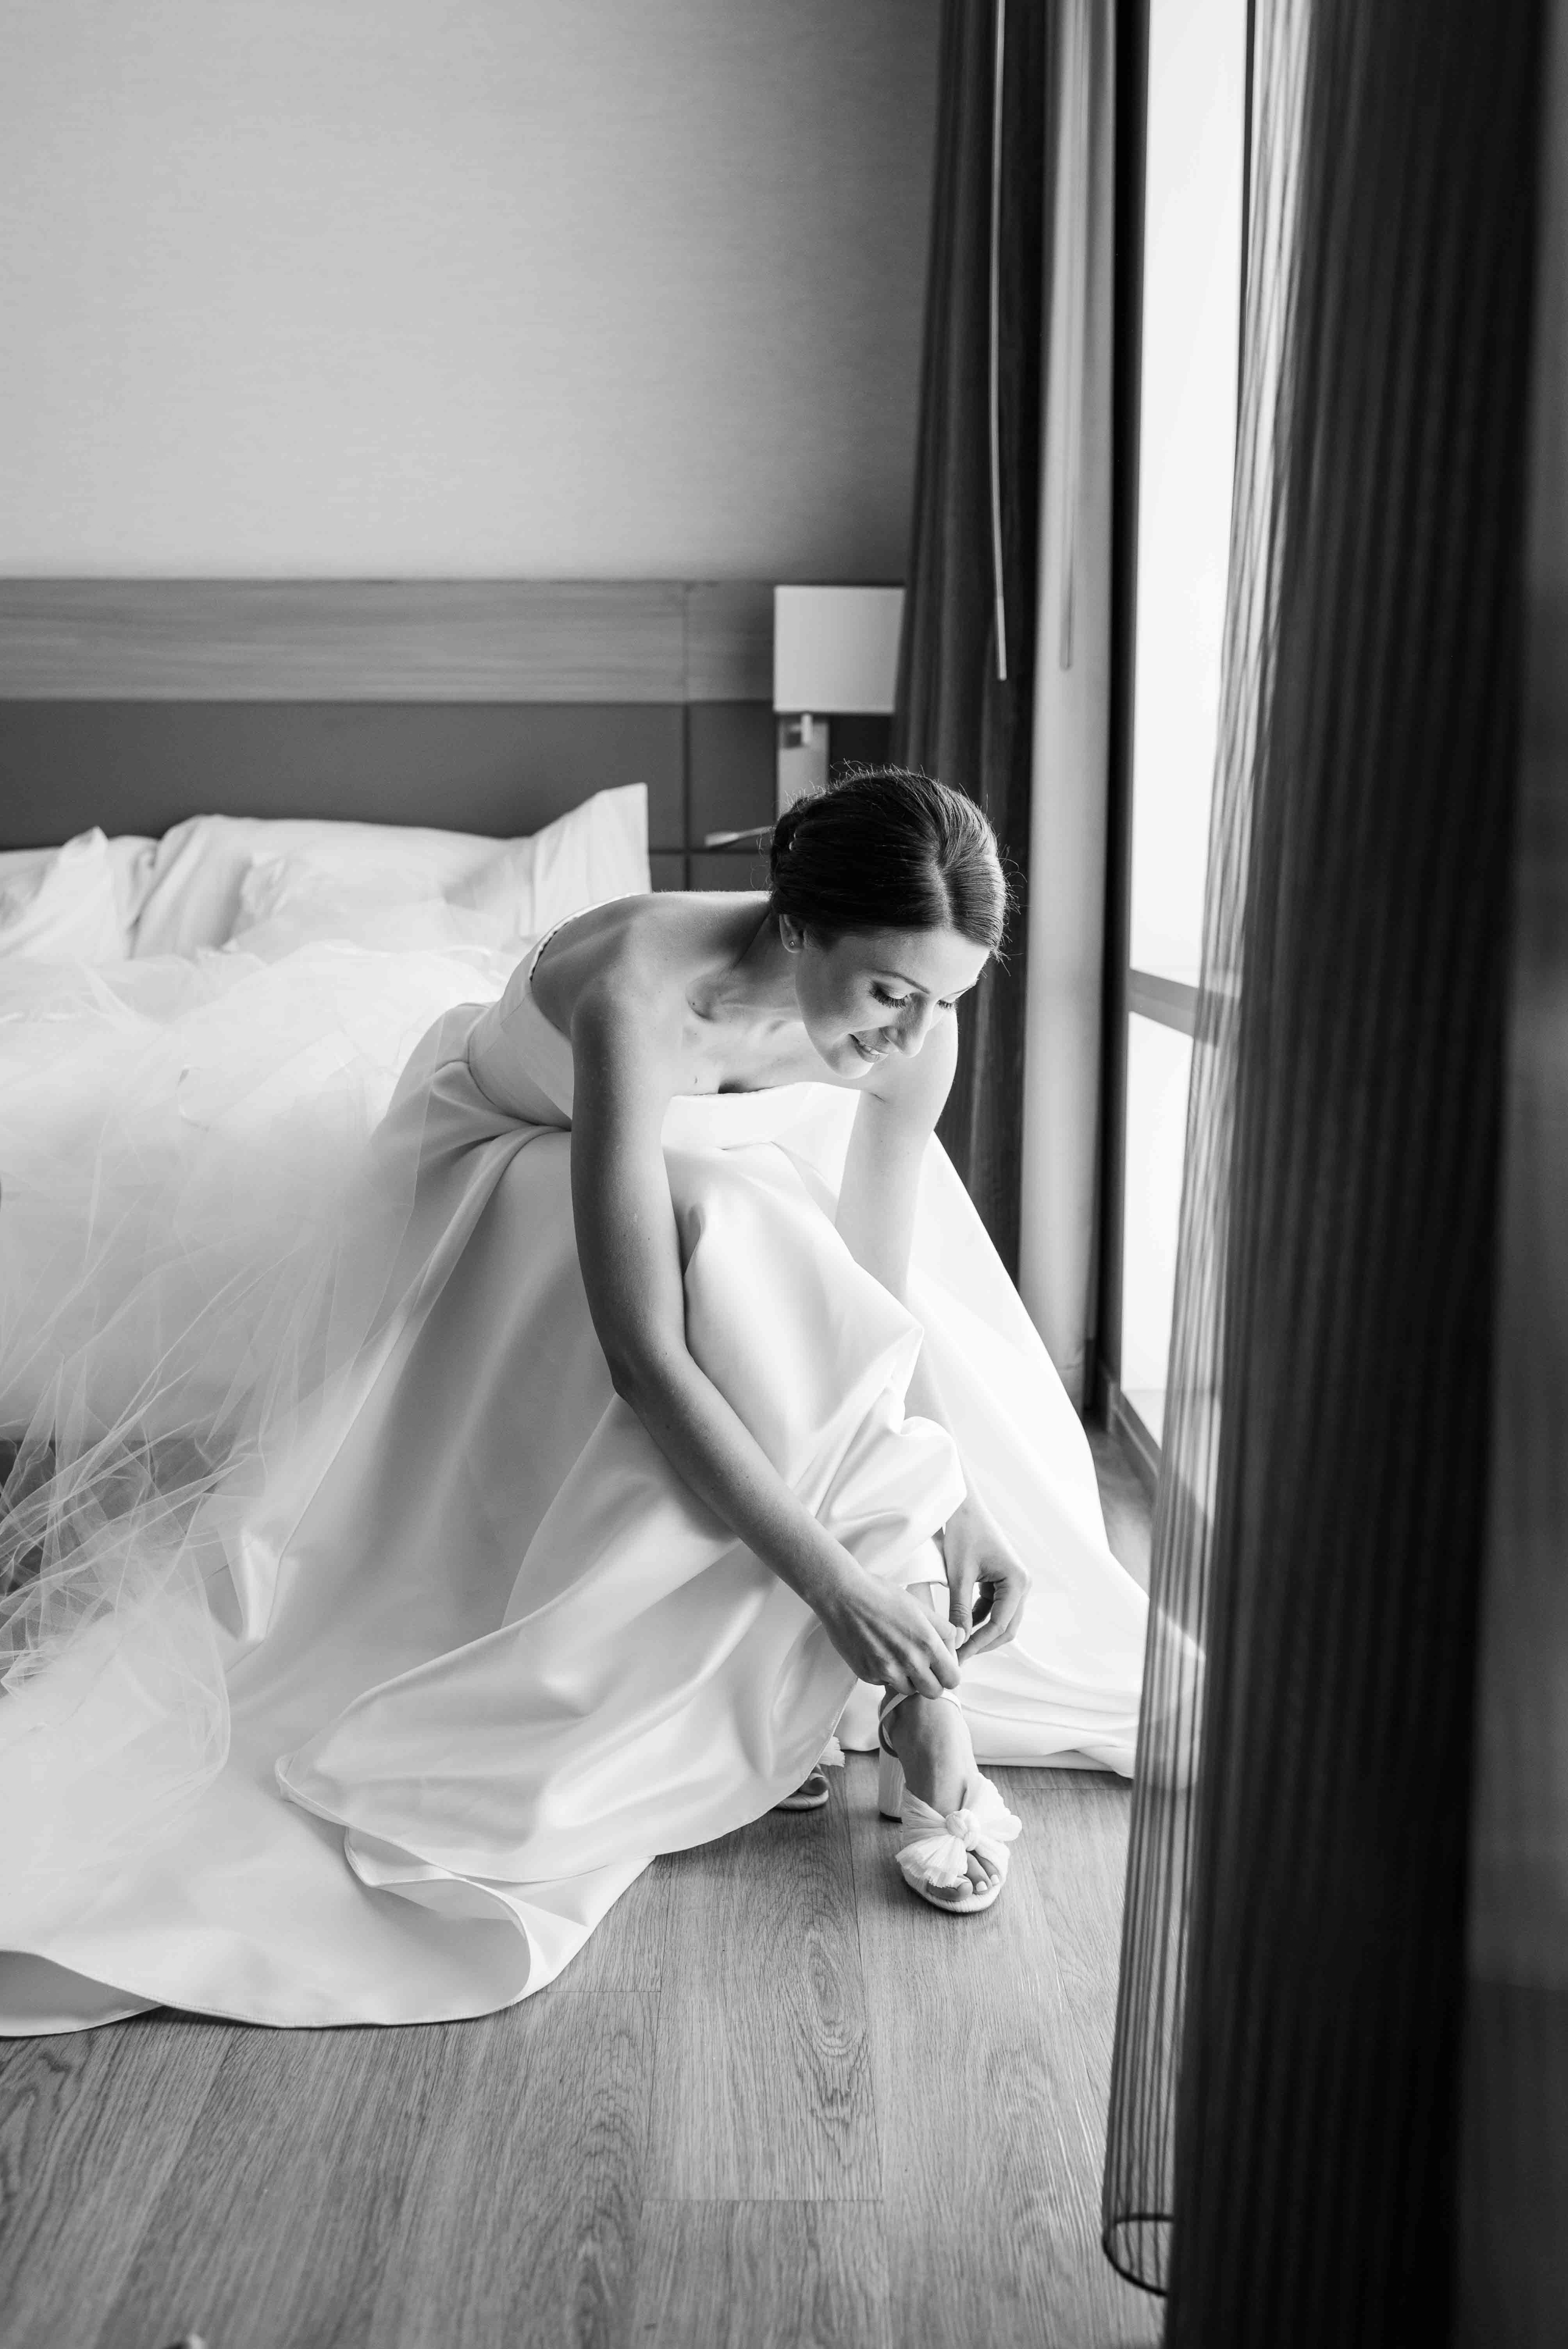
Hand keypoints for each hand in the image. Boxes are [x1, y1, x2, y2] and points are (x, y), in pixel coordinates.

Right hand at [815, 1561, 962, 1696]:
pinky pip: (885, 1683)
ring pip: (909, 1691)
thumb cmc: (881, 1596)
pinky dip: (886, 1673)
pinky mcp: (868, 1675)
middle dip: (932, 1681)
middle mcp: (909, 1661)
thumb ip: (943, 1629)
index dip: (950, 1673)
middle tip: (924, 1666)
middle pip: (934, 1692)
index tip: (943, 1666)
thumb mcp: (920, 1606)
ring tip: (898, 1656)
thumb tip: (959, 1641)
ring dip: (908, 1679)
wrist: (843, 1596)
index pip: (953, 1678)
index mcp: (927, 1643)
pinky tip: (879, 1652)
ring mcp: (887, 1671)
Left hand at [939, 1492, 1029, 1660]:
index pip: (1000, 1625)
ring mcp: (1014, 1581)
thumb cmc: (962, 1532)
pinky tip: (960, 1626)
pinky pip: (993, 1607)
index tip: (958, 1657)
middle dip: (983, 1643)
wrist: (962, 1505)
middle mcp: (1022, 1583)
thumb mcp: (958, 1575)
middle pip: (1006, 1627)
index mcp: (1017, 1581)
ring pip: (1000, 1619)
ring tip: (957, 1646)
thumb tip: (958, 1642)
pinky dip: (979, 1618)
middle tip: (959, 1657)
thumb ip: (960, 1610)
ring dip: (981, 1632)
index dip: (979, 1644)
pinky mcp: (1003, 1579)